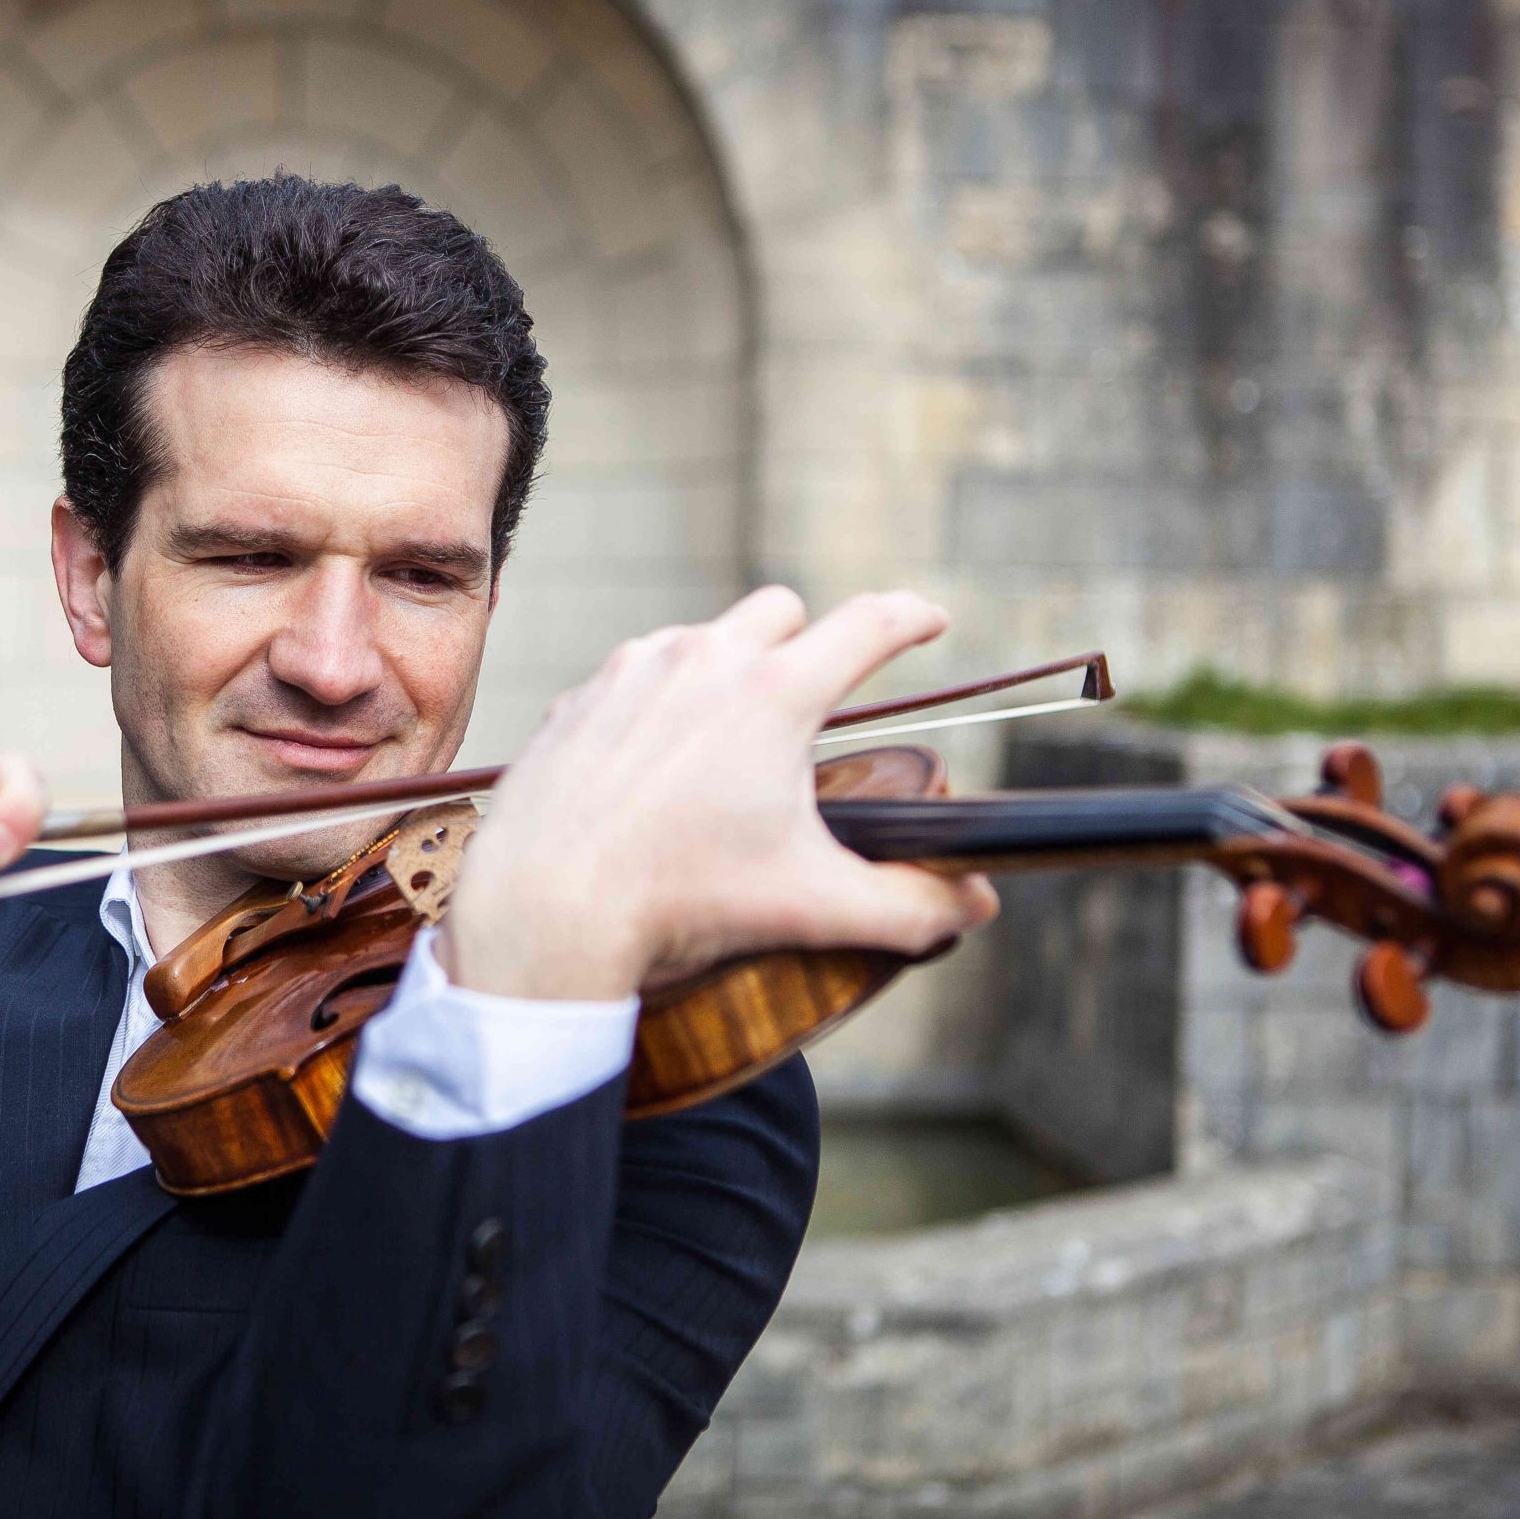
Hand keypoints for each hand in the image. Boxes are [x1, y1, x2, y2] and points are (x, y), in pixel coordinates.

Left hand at [438, 588, 999, 1001]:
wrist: (545, 908)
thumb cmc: (679, 904)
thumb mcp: (812, 907)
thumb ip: (910, 906)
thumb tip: (974, 904)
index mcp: (775, 695)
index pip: (869, 624)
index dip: (913, 617)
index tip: (932, 620)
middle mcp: (703, 660)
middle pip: (781, 611)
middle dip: (808, 642)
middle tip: (815, 702)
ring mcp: (632, 671)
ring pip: (701, 637)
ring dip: (727, 668)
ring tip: (730, 740)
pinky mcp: (579, 698)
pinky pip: (633, 675)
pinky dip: (658, 700)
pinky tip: (656, 757)